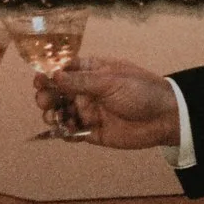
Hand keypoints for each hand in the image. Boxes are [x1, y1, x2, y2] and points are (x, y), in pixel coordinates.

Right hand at [45, 58, 179, 147]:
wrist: (164, 117)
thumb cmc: (141, 91)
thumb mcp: (110, 81)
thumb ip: (80, 81)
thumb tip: (53, 75)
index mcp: (91, 71)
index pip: (63, 71)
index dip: (48, 75)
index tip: (39, 80)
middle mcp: (86, 91)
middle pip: (57, 93)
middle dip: (47, 97)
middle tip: (44, 101)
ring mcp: (89, 111)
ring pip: (61, 113)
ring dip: (53, 115)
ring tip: (54, 117)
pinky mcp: (92, 132)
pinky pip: (72, 132)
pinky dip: (64, 132)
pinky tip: (65, 130)